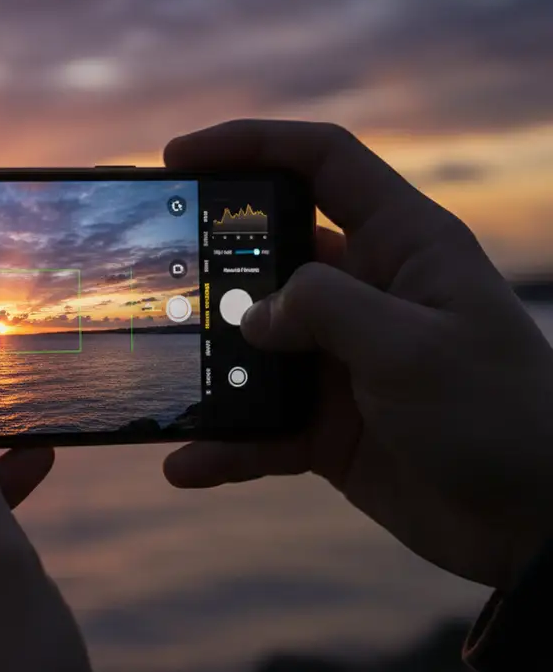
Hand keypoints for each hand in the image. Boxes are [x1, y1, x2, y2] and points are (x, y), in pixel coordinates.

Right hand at [162, 120, 552, 590]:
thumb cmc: (498, 417)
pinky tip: (188, 463)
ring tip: (164, 376)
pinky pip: (261, 424)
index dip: (252, 144)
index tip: (179, 155)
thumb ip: (323, 310)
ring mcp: (345, 361)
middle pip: (272, 252)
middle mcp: (369, 294)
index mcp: (404, 246)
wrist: (536, 527)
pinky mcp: (330, 424)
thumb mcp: (411, 347)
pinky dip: (226, 442)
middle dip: (212, 262)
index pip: (323, 163)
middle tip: (157, 274)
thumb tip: (251, 316)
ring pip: (256, 345)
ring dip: (210, 364)